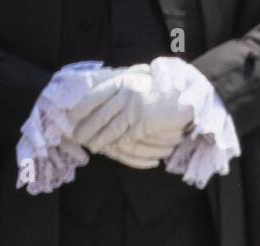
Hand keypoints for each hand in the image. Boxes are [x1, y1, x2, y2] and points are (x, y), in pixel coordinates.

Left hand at [70, 64, 192, 167]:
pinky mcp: (144, 123)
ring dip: (97, 139)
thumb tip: (106, 99)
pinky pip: (125, 137)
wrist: (189, 96)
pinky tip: (108, 149)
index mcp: (123, 81)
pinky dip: (115, 144)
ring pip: (109, 127)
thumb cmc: (167, 89)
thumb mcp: (141, 81)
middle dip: (85, 127)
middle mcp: (126, 94)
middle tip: (75, 136)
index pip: (95, 95)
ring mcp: (135, 109)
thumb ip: (124, 88)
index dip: (80, 108)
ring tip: (88, 145)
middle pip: (99, 114)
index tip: (70, 116)